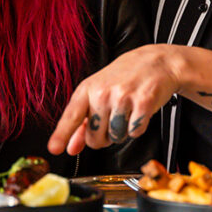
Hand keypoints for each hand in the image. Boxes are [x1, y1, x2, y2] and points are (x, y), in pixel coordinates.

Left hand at [47, 45, 181, 155]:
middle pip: (94, 137)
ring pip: (115, 137)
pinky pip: (134, 133)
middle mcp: (103, 92)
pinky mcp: (143, 103)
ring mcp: (123, 98)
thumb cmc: (125, 77)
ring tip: (127, 111)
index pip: (71, 115)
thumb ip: (82, 121)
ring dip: (122, 131)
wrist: (156, 62)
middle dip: (102, 137)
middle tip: (112, 118)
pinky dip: (137, 128)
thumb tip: (71, 148)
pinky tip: (138, 111)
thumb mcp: (98, 92)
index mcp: (88, 88)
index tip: (54, 149)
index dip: (61, 134)